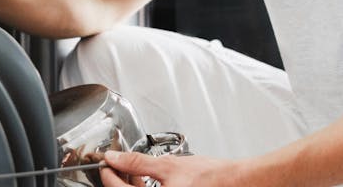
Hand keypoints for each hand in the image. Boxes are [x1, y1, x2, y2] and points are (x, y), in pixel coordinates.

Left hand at [100, 151, 238, 186]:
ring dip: (132, 184)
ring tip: (131, 168)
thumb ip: (138, 162)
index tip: (105, 163)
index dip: (109, 175)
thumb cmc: (211, 178)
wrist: (237, 183)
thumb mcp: (168, 165)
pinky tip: (146, 177)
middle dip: (120, 179)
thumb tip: (115, 158)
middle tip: (115, 163)